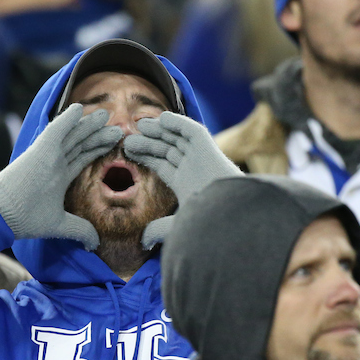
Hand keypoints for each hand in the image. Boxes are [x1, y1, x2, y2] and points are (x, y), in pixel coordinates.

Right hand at [0, 104, 121, 248]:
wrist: (1, 214)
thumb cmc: (25, 219)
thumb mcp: (59, 224)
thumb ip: (79, 229)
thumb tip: (95, 243)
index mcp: (57, 177)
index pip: (81, 158)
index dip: (97, 150)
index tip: (114, 142)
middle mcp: (53, 163)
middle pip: (80, 144)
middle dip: (98, 135)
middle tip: (116, 126)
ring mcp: (47, 155)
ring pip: (72, 135)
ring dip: (89, 124)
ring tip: (106, 115)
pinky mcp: (40, 149)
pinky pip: (56, 129)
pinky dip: (67, 118)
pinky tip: (78, 108)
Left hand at [122, 111, 241, 247]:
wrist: (231, 217)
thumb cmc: (208, 226)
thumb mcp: (178, 228)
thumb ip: (160, 230)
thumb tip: (143, 241)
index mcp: (187, 185)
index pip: (163, 166)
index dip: (147, 157)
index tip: (129, 151)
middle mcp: (195, 170)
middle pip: (168, 150)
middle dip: (149, 142)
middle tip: (128, 136)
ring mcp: (203, 158)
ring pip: (177, 139)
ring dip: (159, 130)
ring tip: (138, 124)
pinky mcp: (210, 149)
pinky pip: (193, 131)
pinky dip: (178, 122)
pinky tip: (161, 118)